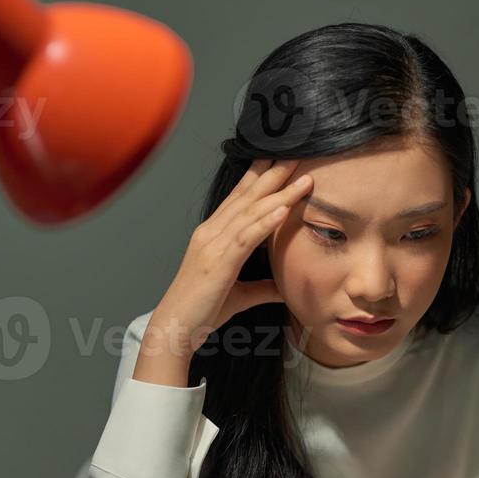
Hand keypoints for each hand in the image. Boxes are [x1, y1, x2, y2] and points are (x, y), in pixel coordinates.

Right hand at [134, 159, 311, 383]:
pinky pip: (246, 236)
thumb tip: (284, 288)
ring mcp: (213, 245)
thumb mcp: (240, 295)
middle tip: (295, 150)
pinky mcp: (219, 262)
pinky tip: (283, 207)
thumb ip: (262, 287)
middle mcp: (212, 233)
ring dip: (278, 191)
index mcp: (213, 235)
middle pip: (247, 195)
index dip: (259, 175)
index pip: (239, 198)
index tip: (278, 156)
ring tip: (302, 174)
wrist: (176, 328)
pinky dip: (266, 220)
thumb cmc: (202, 310)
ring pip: (251, 211)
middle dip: (273, 172)